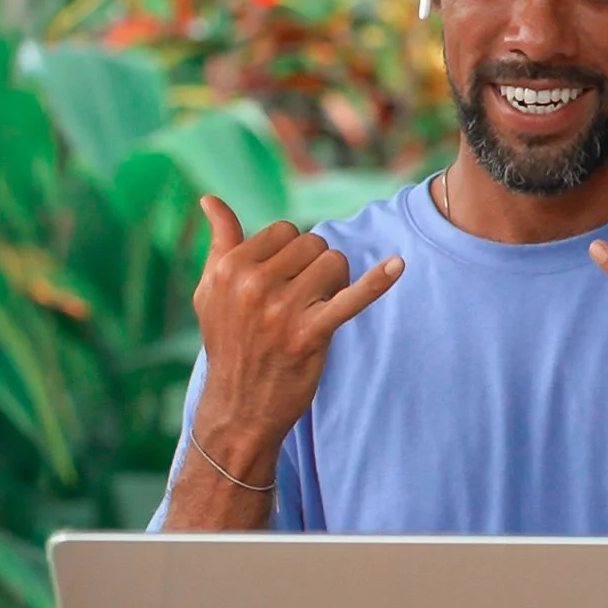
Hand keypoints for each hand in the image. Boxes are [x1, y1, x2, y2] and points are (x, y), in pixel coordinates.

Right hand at [191, 195, 403, 470]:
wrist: (239, 408)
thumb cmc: (228, 343)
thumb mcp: (210, 291)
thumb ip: (219, 241)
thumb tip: (210, 199)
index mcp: (228, 268)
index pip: (283, 230)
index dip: (291, 254)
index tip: (283, 281)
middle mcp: (253, 284)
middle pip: (312, 243)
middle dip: (313, 267)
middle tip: (298, 302)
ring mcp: (282, 309)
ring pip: (334, 262)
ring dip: (333, 284)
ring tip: (313, 311)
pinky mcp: (310, 333)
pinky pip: (351, 298)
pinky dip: (377, 282)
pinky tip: (397, 266)